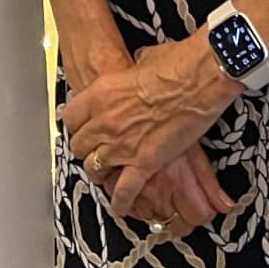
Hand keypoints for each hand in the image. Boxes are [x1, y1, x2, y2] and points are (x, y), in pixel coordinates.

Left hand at [60, 35, 240, 220]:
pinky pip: (124, 190)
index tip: (83, 127)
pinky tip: (120, 206)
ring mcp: (122, 145)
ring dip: (100, 172)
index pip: (71, 118)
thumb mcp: (141, 62)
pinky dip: (121, 200)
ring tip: (106, 174)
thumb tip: (137, 71)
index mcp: (100, 95)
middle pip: (79, 145)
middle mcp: (104, 122)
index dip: (77, 125)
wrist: (197, 78)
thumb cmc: (174, 64)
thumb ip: (130, 76)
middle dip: (86, 149)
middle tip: (95, 150)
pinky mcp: (144, 163)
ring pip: (95, 168)